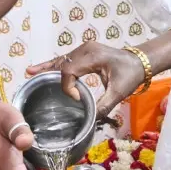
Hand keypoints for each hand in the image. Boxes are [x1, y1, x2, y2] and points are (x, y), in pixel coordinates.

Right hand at [27, 42, 146, 114]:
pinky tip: (38, 69)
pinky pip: (65, 60)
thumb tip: (91, 119)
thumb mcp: (119, 91)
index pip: (69, 70)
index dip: (68, 87)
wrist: (141, 61)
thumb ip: (104, 105)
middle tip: (35, 84)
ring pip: (60, 60)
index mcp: (93, 56)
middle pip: (61, 63)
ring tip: (29, 73)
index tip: (78, 99)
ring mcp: (83, 49)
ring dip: (46, 68)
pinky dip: (53, 65)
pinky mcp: (83, 53)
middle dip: (50, 76)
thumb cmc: (131, 74)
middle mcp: (85, 49)